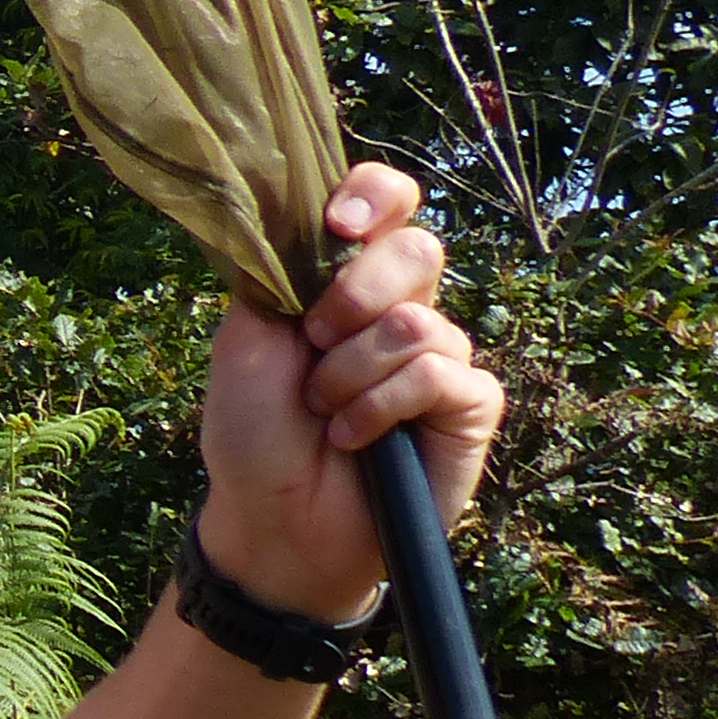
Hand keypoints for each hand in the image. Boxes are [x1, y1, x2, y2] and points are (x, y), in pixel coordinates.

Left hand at [198, 164, 503, 624]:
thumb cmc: (255, 433)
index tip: (337, 227)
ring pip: (418, 324)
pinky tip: (355, 439)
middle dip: (355, 295)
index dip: (374, 197)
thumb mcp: (246, 341)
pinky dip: (380, 408)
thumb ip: (282, 275)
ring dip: (351, 373)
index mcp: (346, 280)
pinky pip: (438, 376)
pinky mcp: (471, 404)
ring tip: (323, 412)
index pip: (388, 201)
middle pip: (417, 249)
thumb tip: (312, 217)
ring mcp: (441, 355)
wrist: (275, 521)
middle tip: (315, 343)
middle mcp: (402, 308)